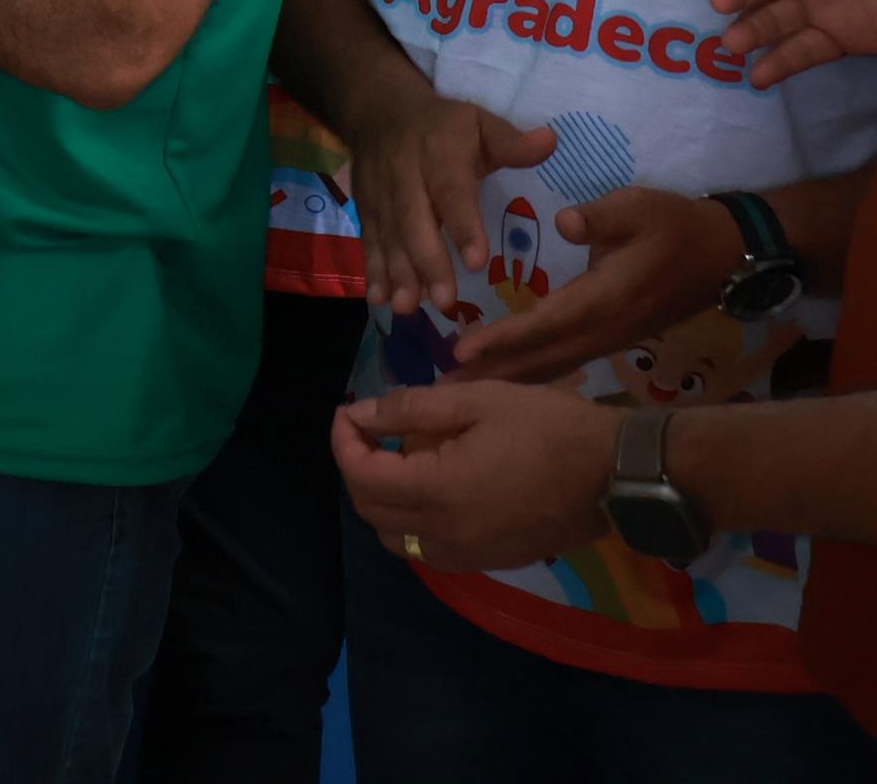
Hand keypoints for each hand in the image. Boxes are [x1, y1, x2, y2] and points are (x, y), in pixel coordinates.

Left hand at [334, 384, 618, 571]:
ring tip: (396, 460)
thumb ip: (410, 409)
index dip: (343, 442)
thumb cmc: (550, 427)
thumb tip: (360, 414)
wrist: (619, 474)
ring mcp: (470, 555)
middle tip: (368, 433)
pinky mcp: (493, 562)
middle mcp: (447, 535)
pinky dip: (414, 524)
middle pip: (371, 512)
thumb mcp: (477, 400)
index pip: (361, 477)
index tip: (348, 412)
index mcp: (439, 492)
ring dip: (383, 502)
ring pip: (397, 539)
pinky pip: (431, 552)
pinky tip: (431, 490)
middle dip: (358, 469)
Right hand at [342, 85, 556, 316]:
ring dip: (397, 273)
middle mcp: (405, 176)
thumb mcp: (479, 123)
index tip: (477, 261)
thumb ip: (511, 141)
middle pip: (414, 222)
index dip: (463, 225)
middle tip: (445, 302)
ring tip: (407, 308)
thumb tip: (550, 142)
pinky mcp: (366, 209)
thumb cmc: (444, 126)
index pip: (451, 192)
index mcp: (440, 154)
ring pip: (389, 237)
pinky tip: (378, 299)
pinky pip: (369, 240)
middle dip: (428, 263)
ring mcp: (381, 195)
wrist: (380, 112)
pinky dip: (372, 269)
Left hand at [452, 185, 738, 383]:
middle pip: (542, 356)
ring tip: (461, 395)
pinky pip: (566, 362)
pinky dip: (533, 373)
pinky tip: (506, 382)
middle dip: (492, 372)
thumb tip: (565, 222)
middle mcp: (606, 328)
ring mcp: (612, 339)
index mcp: (606, 298)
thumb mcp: (639, 207)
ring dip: (509, 379)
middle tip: (441, 389)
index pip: (546, 323)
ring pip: (554, 365)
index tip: (460, 349)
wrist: (725, 254)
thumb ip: (600, 217)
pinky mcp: (614, 339)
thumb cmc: (676, 226)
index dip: (504, 338)